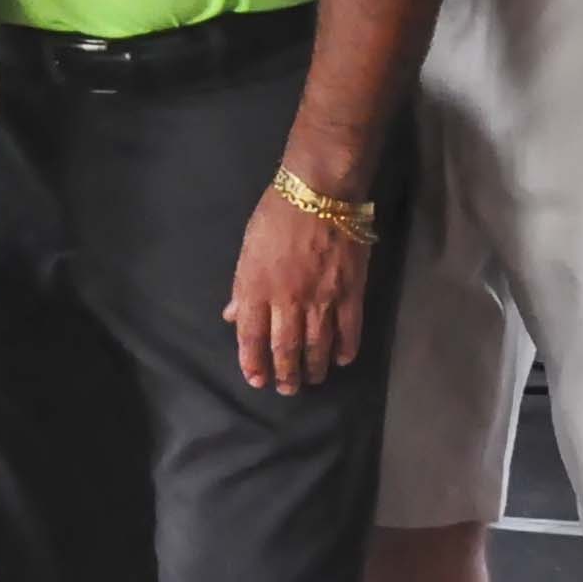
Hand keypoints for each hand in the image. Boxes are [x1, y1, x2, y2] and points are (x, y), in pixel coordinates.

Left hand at [225, 188, 372, 393]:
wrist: (320, 192)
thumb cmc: (276, 215)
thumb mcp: (247, 248)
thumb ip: (241, 286)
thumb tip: (231, 316)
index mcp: (257, 287)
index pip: (251, 336)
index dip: (253, 362)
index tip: (256, 379)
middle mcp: (288, 299)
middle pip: (285, 348)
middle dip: (284, 374)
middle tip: (286, 389)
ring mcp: (321, 299)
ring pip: (317, 346)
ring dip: (313, 367)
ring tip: (311, 379)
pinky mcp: (351, 293)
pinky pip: (349, 331)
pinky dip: (345, 349)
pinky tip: (341, 360)